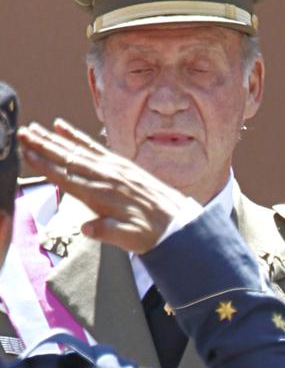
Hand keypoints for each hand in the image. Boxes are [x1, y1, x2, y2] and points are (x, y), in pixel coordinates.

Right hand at [18, 120, 197, 253]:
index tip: (25, 153)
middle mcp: (106, 178)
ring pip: (77, 151)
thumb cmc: (152, 235)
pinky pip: (94, 147)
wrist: (179, 224)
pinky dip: (77, 137)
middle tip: (21, 133)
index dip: (44, 165)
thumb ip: (107, 232)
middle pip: (67, 159)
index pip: (67, 178)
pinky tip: (63, 127)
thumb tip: (86, 229)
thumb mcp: (130, 240)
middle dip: (43, 146)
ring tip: (34, 128)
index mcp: (103, 196)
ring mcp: (113, 169)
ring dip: (54, 139)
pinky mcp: (121, 165)